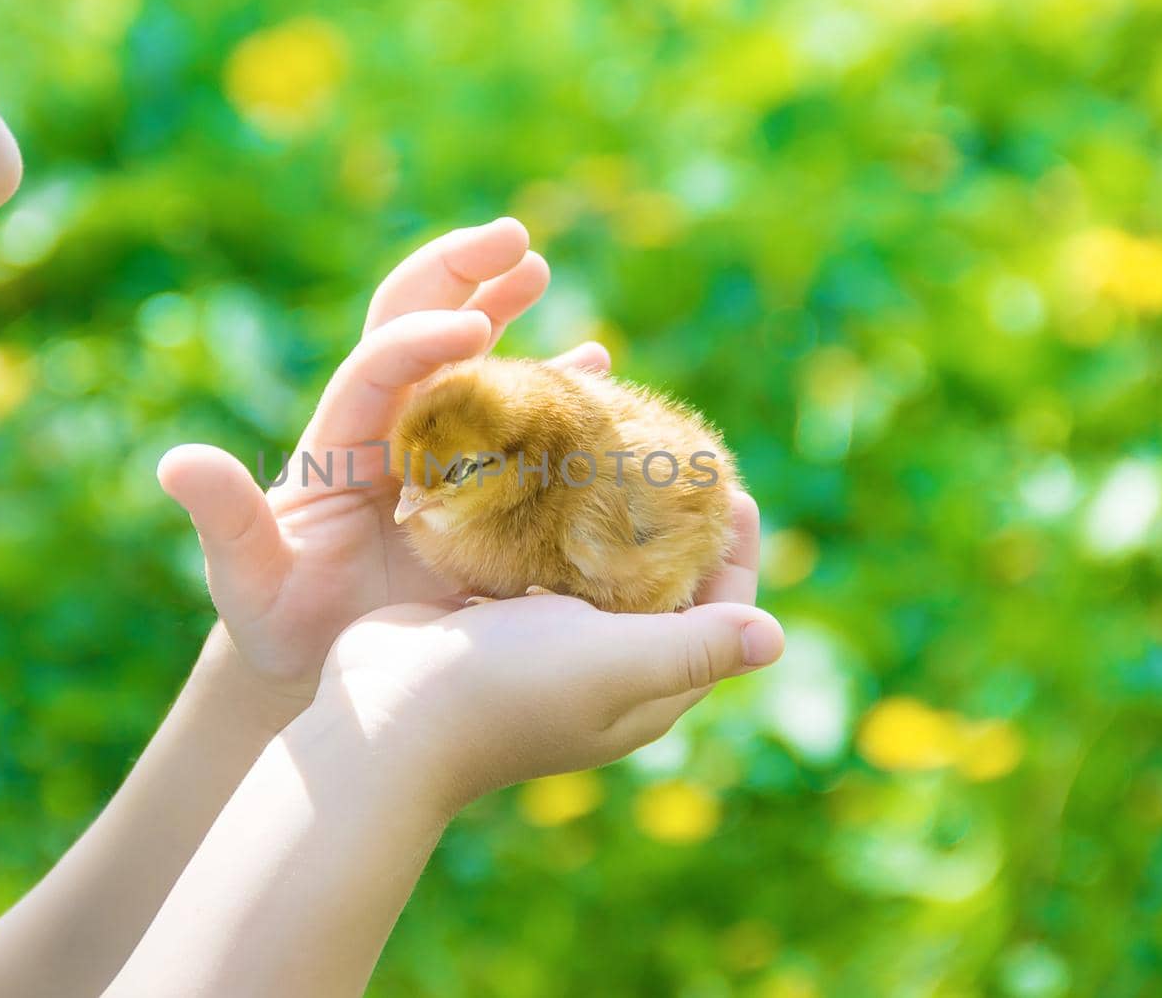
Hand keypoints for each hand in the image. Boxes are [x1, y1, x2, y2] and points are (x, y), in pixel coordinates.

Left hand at [156, 217, 611, 705]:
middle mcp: (390, 425)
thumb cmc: (285, 622)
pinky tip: (598, 363)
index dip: (420, 340)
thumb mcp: (249, 580)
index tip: (472, 326)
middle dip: (461, 273)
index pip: (378, 366)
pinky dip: (558, 385)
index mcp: (341, 438)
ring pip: (473, 354)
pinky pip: (523, 418)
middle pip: (419, 322)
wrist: (331, 656)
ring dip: (503, 304)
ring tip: (538, 266)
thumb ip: (227, 523)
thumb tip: (179, 462)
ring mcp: (441, 446)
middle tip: (515, 238)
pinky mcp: (485, 479)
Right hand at [306, 487, 779, 817]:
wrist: (385, 717)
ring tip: (609, 444)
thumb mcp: (615, 664)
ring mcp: (549, 645)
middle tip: (663, 448)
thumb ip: (696, 647)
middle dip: (671, 519)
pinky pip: (540, 560)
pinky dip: (552, 519)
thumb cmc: (506, 691)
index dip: (733, 546)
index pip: (722, 610)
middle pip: (663, 581)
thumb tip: (776, 637)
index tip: (723, 480)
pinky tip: (545, 469)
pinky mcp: (497, 619)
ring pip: (599, 564)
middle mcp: (608, 668)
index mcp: (650, 688)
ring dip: (608, 510)